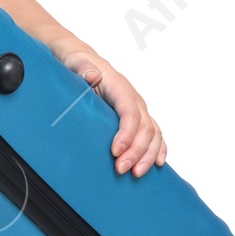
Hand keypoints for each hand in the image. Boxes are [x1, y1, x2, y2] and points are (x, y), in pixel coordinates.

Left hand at [55, 42, 167, 176]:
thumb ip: (85, 71)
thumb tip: (93, 76)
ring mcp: (138, 109)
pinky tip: (157, 163)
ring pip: (153, 134)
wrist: (81, 61)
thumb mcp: (77, 64)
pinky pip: (154, 134)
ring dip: (147, 155)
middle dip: (135, 151)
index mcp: (120, 88)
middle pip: (145, 127)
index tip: (116, 151)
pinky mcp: (137, 118)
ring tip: (136, 173)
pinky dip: (157, 149)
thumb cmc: (77, 65)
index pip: (130, 113)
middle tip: (120, 169)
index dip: (127, 133)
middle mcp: (134, 99)